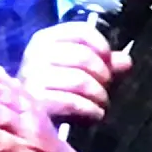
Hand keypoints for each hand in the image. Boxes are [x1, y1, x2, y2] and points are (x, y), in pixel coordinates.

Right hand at [17, 21, 132, 122]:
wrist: (25, 119)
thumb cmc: (56, 90)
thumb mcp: (80, 72)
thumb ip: (104, 63)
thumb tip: (126, 61)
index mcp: (45, 38)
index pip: (81, 32)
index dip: (102, 46)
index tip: (109, 62)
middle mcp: (35, 53)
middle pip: (84, 57)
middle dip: (104, 76)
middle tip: (106, 88)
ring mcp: (32, 77)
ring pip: (80, 81)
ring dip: (99, 96)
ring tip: (102, 104)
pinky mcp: (34, 101)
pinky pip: (72, 103)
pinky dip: (90, 111)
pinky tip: (94, 115)